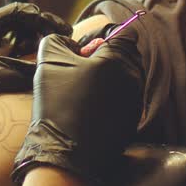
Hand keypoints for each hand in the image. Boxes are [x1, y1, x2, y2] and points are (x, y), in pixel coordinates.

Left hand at [0, 2, 70, 129]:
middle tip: (62, 52)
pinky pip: (6, 79)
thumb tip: (43, 70)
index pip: (16, 13)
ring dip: (32, 60)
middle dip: (41, 39)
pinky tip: (30, 88)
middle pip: (18, 33)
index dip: (41, 18)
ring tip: (48, 70)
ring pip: (14, 57)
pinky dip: (21, 80)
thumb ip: (6, 71)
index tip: (63, 32)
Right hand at [11, 30, 143, 185]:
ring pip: (124, 77)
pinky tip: (86, 107)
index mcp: (119, 58)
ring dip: (106, 76)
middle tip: (78, 67)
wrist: (65, 153)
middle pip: (125, 54)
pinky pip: (123, 98)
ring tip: (80, 89)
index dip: (101, 35)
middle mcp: (134, 78)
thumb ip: (60, 39)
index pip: (122, 32)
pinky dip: (108, 97)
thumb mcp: (49, 59)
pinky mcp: (131, 121)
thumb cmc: (58, 102)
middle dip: (103, 55)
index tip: (82, 48)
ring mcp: (135, 101)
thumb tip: (73, 43)